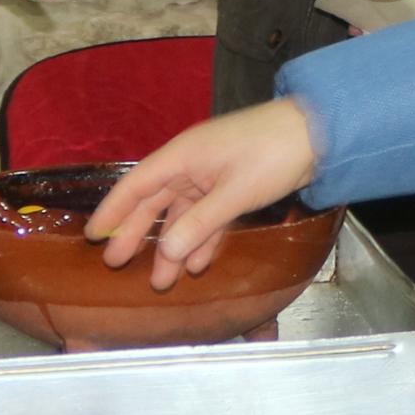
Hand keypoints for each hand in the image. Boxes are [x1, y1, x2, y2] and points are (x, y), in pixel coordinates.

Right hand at [90, 101, 321, 286]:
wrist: (320, 134)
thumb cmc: (273, 153)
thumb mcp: (234, 192)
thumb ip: (199, 224)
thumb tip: (166, 252)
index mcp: (183, 157)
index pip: (137, 184)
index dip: (113, 210)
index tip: (94, 234)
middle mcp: (192, 165)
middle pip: (155, 203)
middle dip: (137, 234)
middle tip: (117, 264)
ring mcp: (213, 176)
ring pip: (183, 216)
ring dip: (173, 246)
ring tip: (161, 280)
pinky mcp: (234, 187)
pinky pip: (209, 217)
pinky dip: (203, 239)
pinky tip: (197, 264)